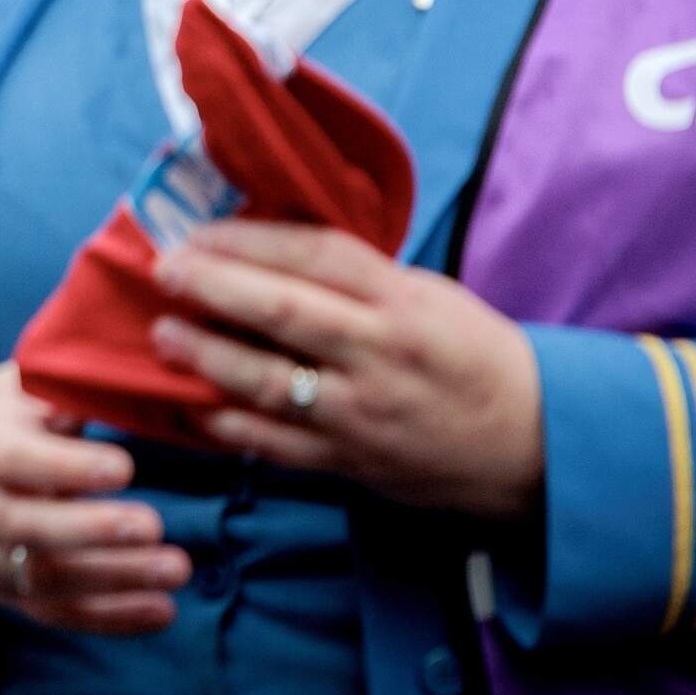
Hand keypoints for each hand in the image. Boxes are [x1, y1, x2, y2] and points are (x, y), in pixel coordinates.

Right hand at [0, 364, 182, 631]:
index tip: (123, 466)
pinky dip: (110, 619)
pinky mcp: (6, 591)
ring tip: (176, 569)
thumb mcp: (1, 391)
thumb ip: (57, 388)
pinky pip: (55, 612)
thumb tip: (127, 382)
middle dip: (91, 530)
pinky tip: (162, 611)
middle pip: (26, 526)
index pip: (14, 461)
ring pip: (46, 576)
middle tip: (151, 525)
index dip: (66, 466)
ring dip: (114, 579)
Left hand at [151, 220, 544, 518]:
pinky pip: (272, 444)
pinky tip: (191, 403)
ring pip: (266, 382)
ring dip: (205, 355)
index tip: (200, 232)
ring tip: (162, 334)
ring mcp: (360, 414)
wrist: (533, 446)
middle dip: (212, 286)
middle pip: (281, 311)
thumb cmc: (472, 356)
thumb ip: (358, 278)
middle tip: (164, 270)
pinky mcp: (347, 462)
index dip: (251, 239)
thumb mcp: (429, 297)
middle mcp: (379, 356)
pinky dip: (225, 423)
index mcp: (404, 303)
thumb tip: (266, 248)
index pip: (317, 256)